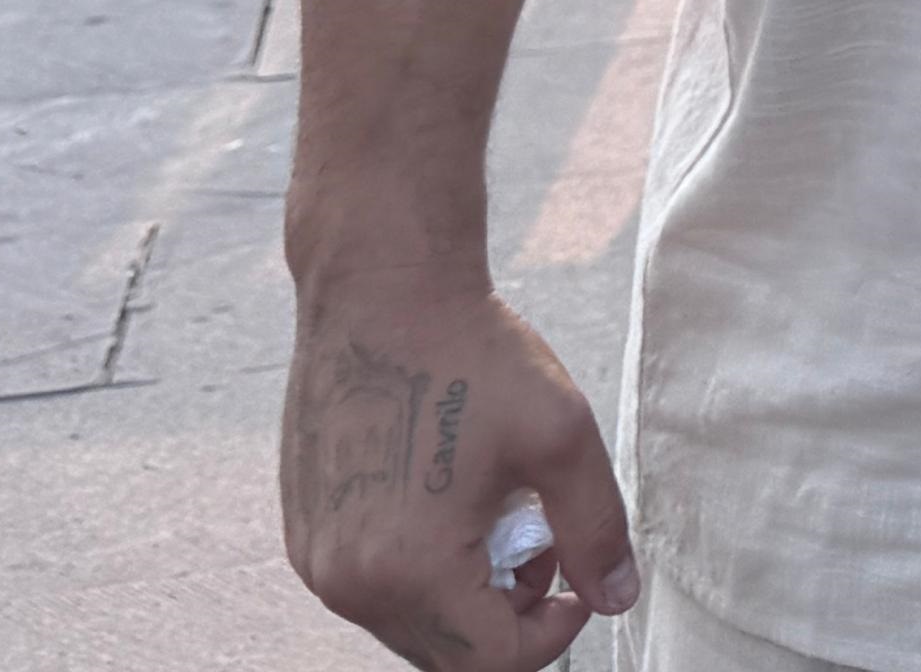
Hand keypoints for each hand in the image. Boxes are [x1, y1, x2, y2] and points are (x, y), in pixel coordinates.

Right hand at [279, 272, 637, 665]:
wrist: (380, 287)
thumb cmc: (469, 352)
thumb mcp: (560, 437)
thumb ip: (596, 531)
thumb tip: (616, 598)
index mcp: (410, 570)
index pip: (492, 665)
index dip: (550, 636)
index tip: (573, 584)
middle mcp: (348, 581)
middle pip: (447, 656)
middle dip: (506, 618)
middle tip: (539, 543)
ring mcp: (316, 560)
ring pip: (409, 625)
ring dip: (463, 596)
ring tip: (497, 517)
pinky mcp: (304, 532)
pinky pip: (370, 587)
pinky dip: (418, 570)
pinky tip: (448, 501)